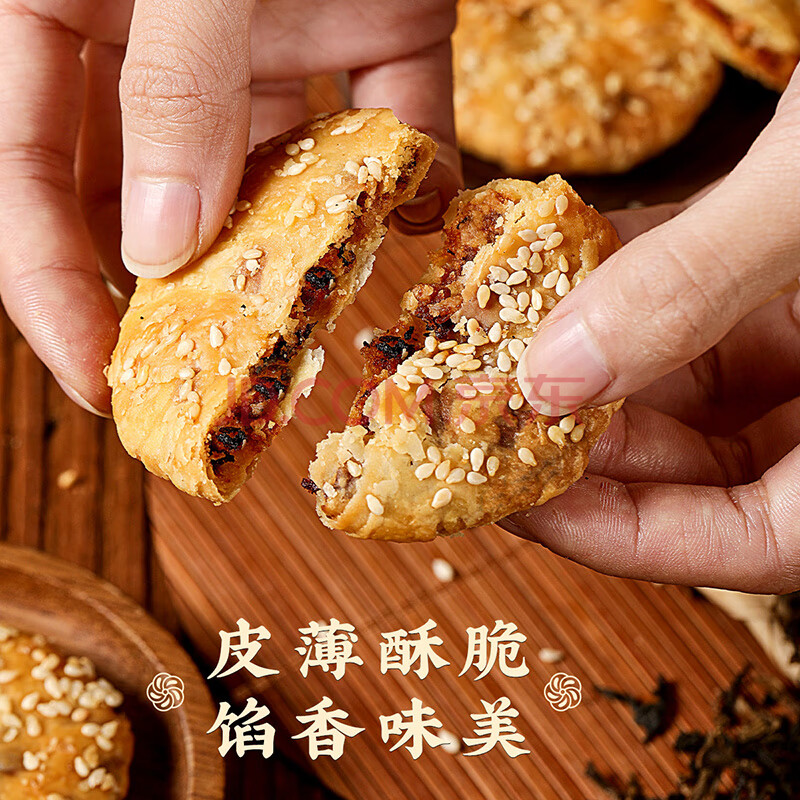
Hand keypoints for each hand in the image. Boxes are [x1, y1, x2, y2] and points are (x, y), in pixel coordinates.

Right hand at [0, 0, 460, 415]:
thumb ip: (177, 81)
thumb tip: (165, 242)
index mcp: (65, 6)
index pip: (24, 169)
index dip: (51, 287)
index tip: (98, 382)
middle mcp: (167, 39)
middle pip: (147, 191)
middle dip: (182, 289)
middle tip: (214, 376)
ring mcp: (274, 38)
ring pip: (277, 169)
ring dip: (306, 242)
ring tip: (322, 315)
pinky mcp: (375, 20)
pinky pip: (394, 111)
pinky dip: (416, 164)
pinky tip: (426, 203)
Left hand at [506, 72, 799, 593]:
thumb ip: (694, 289)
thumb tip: (553, 375)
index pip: (733, 541)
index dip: (609, 529)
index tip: (509, 497)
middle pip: (693, 465)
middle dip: (581, 431)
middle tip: (480, 404)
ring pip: (684, 386)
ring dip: (589, 356)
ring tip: (500, 335)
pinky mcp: (788, 283)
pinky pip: (697, 311)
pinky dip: (632, 292)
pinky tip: (564, 266)